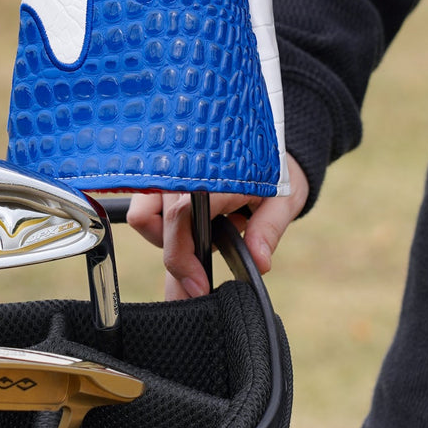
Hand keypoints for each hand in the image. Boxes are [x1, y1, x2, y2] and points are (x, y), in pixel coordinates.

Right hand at [127, 156, 308, 299]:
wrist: (267, 141)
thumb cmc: (275, 169)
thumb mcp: (282, 197)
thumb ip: (268, 229)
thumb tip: (258, 263)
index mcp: (214, 168)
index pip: (181, 215)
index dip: (183, 258)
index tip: (199, 287)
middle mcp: (183, 164)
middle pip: (156, 223)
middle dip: (182, 253)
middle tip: (216, 253)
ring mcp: (168, 167)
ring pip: (144, 216)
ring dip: (169, 237)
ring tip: (208, 228)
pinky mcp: (160, 173)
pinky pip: (144, 208)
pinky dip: (163, 225)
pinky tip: (196, 220)